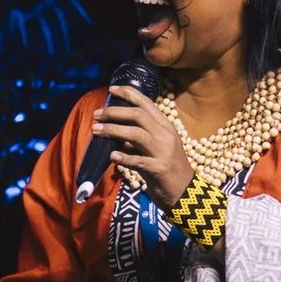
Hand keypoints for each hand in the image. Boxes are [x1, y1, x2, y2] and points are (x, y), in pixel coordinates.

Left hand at [92, 85, 192, 213]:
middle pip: (138, 115)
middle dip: (114, 112)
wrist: (185, 192)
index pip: (146, 103)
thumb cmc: (167, 168)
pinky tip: (111, 156)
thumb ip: (139, 137)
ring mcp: (163, 152)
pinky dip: (123, 158)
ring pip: (136, 134)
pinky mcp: (158, 169)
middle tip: (96, 114)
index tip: (111, 89)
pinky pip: (137, 161)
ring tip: (96, 130)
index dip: (128, 93)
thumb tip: (114, 130)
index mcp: (165, 126)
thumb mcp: (157, 147)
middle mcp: (165, 135)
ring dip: (113, 130)